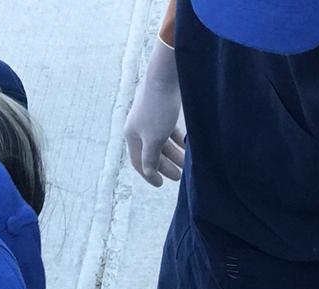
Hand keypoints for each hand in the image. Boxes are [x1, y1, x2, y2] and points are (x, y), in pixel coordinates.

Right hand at [124, 36, 183, 186]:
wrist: (165, 74)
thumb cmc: (158, 108)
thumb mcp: (154, 139)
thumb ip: (150, 158)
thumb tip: (148, 172)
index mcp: (132, 136)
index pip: (138, 162)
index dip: (149, 175)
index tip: (162, 184)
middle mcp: (139, 128)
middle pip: (152, 152)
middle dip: (165, 165)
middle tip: (179, 176)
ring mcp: (150, 117)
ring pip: (162, 141)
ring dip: (173, 153)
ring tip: (186, 162)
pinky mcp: (161, 108)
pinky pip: (168, 130)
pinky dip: (176, 139)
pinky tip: (186, 143)